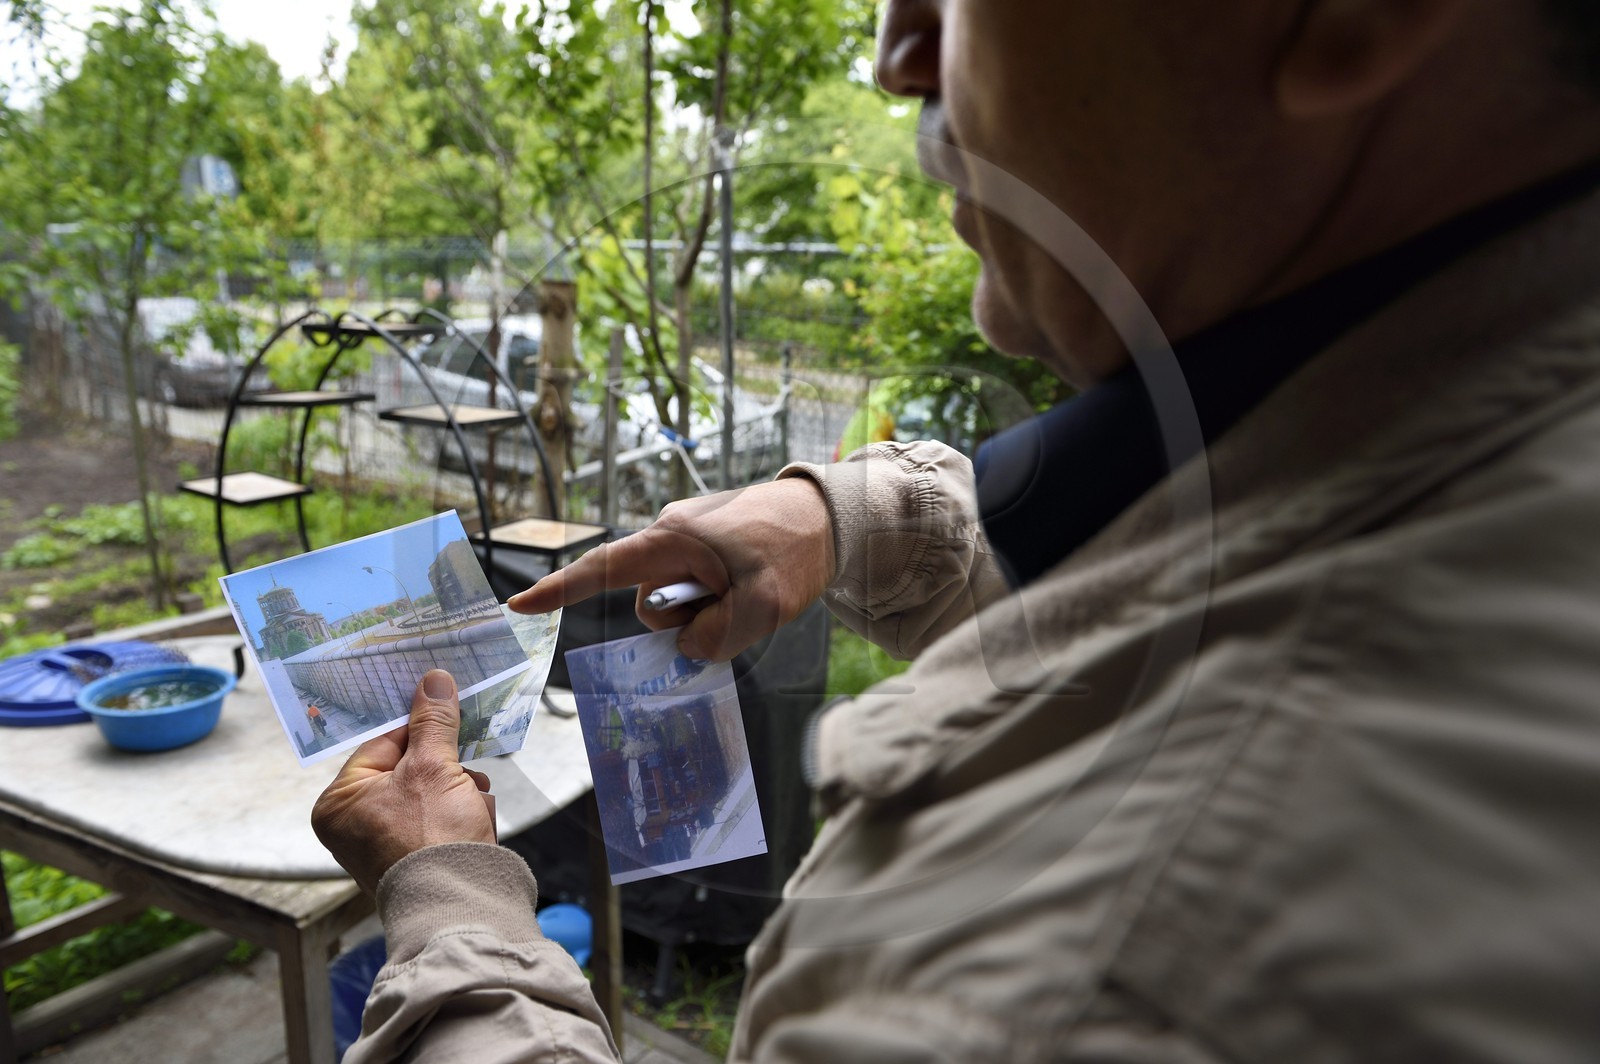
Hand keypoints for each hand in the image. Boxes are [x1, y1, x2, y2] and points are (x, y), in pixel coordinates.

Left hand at [312, 670, 495, 895]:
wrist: (460, 905)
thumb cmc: (432, 837)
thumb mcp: (434, 767)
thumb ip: (433, 721)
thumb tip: (433, 679)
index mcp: (338, 802)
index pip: (382, 743)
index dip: (421, 731)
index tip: (449, 717)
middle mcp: (350, 826)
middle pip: (407, 768)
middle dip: (446, 768)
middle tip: (466, 772)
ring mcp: (379, 846)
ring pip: (427, 793)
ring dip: (459, 790)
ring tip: (474, 801)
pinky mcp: (409, 859)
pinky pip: (434, 821)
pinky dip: (458, 815)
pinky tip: (475, 820)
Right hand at [509, 477, 834, 661]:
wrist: (831, 516)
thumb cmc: (794, 553)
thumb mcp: (759, 609)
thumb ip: (712, 639)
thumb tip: (686, 646)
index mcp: (671, 540)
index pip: (601, 570)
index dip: (558, 591)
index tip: (519, 606)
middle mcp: (671, 534)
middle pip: (651, 603)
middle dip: (687, 620)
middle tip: (739, 606)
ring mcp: (689, 538)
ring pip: (680, 601)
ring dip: (711, 611)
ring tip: (753, 592)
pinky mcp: (708, 545)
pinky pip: (698, 587)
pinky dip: (720, 600)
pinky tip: (753, 589)